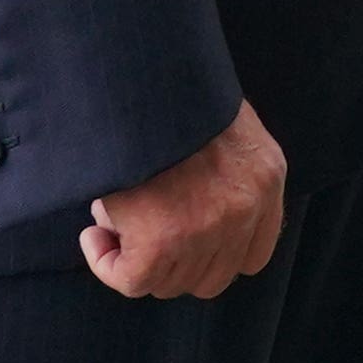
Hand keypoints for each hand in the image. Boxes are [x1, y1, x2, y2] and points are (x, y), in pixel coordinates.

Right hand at [83, 100, 286, 300]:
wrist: (143, 80)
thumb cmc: (174, 97)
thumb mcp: (224, 129)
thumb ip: (222, 176)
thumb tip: (181, 215)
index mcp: (266, 179)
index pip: (253, 254)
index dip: (214, 256)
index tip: (183, 242)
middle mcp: (245, 210)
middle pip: (210, 278)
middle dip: (174, 264)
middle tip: (142, 234)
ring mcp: (207, 230)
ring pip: (169, 282)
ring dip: (137, 259)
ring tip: (116, 220)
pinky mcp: (162, 242)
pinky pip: (132, 280)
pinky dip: (106, 264)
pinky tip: (95, 236)